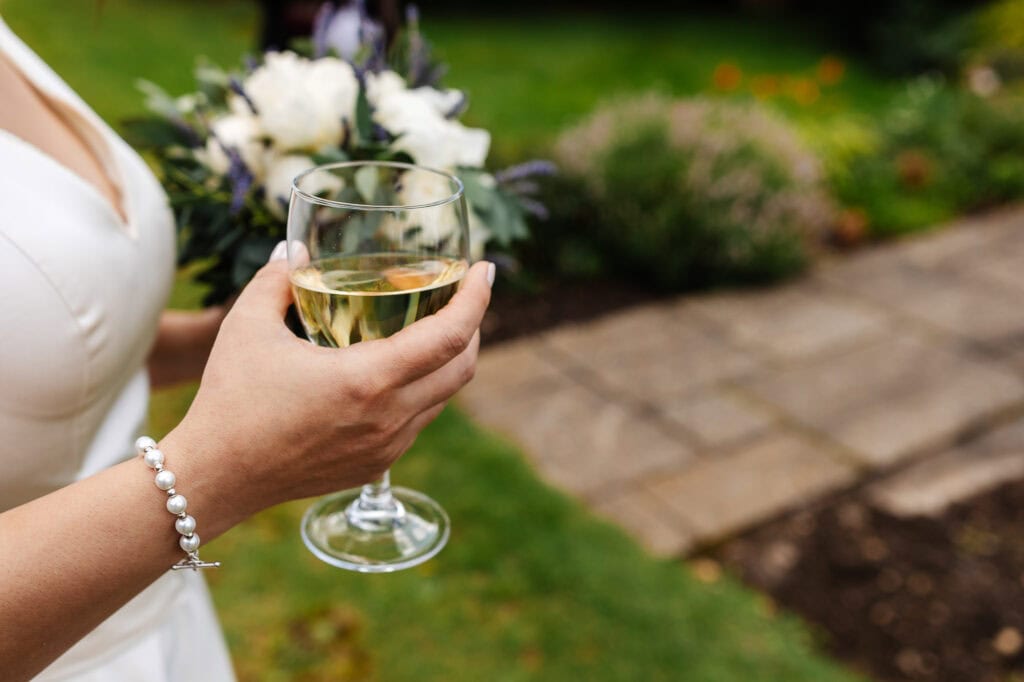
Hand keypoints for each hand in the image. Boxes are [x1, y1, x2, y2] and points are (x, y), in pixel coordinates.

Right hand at [163, 255, 493, 518]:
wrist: (214, 477)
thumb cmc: (230, 399)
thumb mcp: (246, 326)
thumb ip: (277, 279)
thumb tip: (295, 250)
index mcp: (368, 380)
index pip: (450, 335)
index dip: (477, 298)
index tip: (484, 270)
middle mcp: (389, 417)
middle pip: (463, 368)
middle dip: (473, 326)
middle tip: (462, 295)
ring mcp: (387, 447)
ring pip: (444, 398)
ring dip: (450, 360)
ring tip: (436, 329)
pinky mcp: (375, 466)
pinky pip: (419, 422)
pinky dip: (425, 390)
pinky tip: (403, 372)